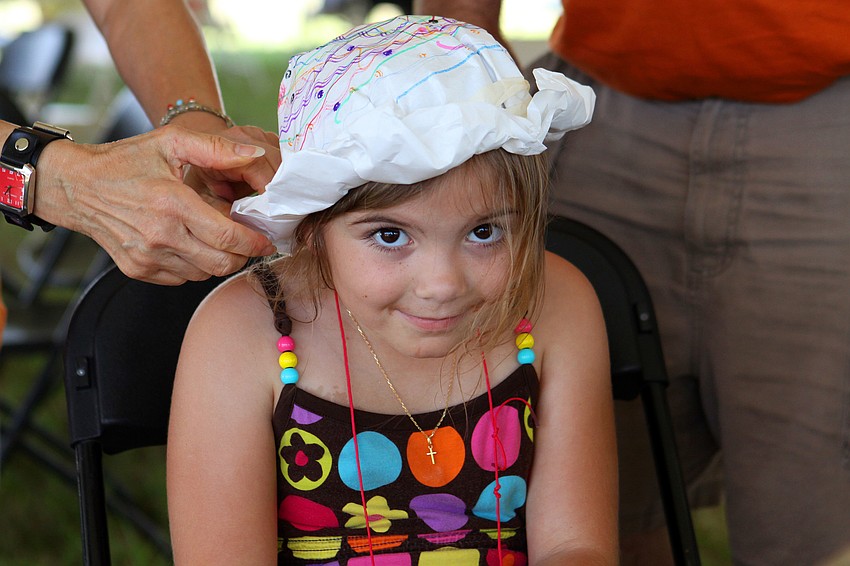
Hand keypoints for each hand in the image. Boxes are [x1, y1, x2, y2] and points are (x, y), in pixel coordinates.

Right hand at [35, 126, 277, 284]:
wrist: (75, 186)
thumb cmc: (125, 161)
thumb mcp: (170, 143)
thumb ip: (215, 149)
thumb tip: (254, 155)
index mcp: (173, 204)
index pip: (228, 238)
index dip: (255, 243)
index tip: (267, 240)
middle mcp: (160, 235)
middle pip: (222, 263)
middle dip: (242, 255)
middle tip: (246, 241)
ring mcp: (148, 257)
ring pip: (204, 274)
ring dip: (218, 260)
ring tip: (213, 237)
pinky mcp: (138, 270)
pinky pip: (182, 278)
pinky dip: (194, 266)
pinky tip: (188, 243)